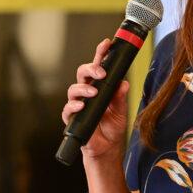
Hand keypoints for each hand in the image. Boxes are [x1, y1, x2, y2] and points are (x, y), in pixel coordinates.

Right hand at [61, 38, 129, 158]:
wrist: (106, 148)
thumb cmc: (112, 128)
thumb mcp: (121, 111)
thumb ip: (120, 97)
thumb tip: (124, 84)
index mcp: (100, 87)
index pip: (98, 67)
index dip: (100, 54)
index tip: (106, 43)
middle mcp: (87, 92)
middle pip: (83, 73)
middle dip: (90, 69)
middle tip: (100, 72)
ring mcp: (78, 104)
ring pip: (74, 88)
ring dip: (83, 88)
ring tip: (93, 92)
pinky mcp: (72, 118)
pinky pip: (68, 109)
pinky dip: (74, 106)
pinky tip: (81, 105)